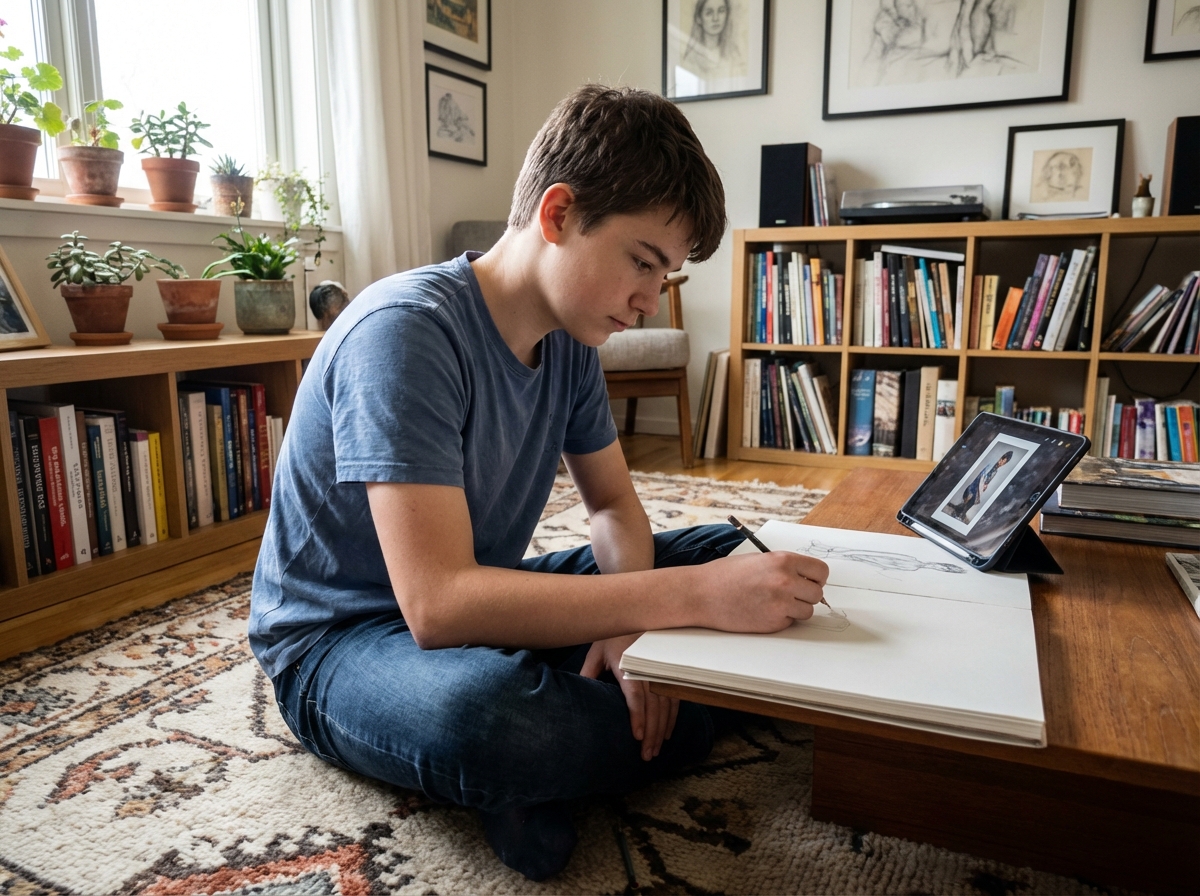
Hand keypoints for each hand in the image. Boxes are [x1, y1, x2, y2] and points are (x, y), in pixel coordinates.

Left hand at [581, 633, 677, 761]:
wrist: (635, 613)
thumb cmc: (611, 637)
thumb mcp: (596, 652)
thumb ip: (589, 674)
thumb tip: (577, 697)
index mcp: (627, 663)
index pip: (636, 694)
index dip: (638, 716)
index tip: (638, 736)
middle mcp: (647, 668)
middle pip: (654, 705)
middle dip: (652, 733)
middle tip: (646, 756)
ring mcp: (660, 671)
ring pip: (666, 705)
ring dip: (662, 730)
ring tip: (654, 751)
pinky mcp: (668, 673)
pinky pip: (674, 699)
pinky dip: (672, 719)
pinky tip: (666, 734)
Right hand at [699, 551, 828, 632]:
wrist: (702, 594)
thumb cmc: (726, 575)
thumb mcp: (760, 559)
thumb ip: (785, 567)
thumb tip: (807, 579)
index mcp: (783, 561)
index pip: (821, 571)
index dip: (816, 578)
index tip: (809, 581)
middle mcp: (785, 581)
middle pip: (817, 593)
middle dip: (805, 595)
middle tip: (789, 594)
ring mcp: (780, 604)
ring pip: (807, 611)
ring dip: (795, 609)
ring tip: (772, 602)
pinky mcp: (773, 623)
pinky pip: (790, 622)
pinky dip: (780, 619)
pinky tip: (762, 610)